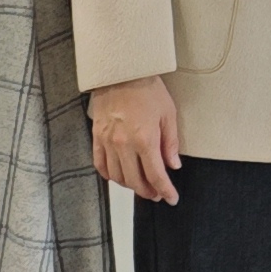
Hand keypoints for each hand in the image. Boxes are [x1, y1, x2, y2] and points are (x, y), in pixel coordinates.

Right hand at [89, 75, 184, 203]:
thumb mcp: (168, 114)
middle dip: (148, 192)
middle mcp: (124, 145)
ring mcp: (107, 142)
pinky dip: (110, 175)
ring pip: (117, 177)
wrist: (121, 72)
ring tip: (142, 185)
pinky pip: (101, 165)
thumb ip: (170, 143)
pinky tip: (120, 176)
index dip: (165, 191)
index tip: (171, 198)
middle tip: (158, 194)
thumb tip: (173, 165)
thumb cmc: (147, 89)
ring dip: (130, 186)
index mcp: (145, 139)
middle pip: (135, 181)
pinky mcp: (96, 138)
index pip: (156, 175)